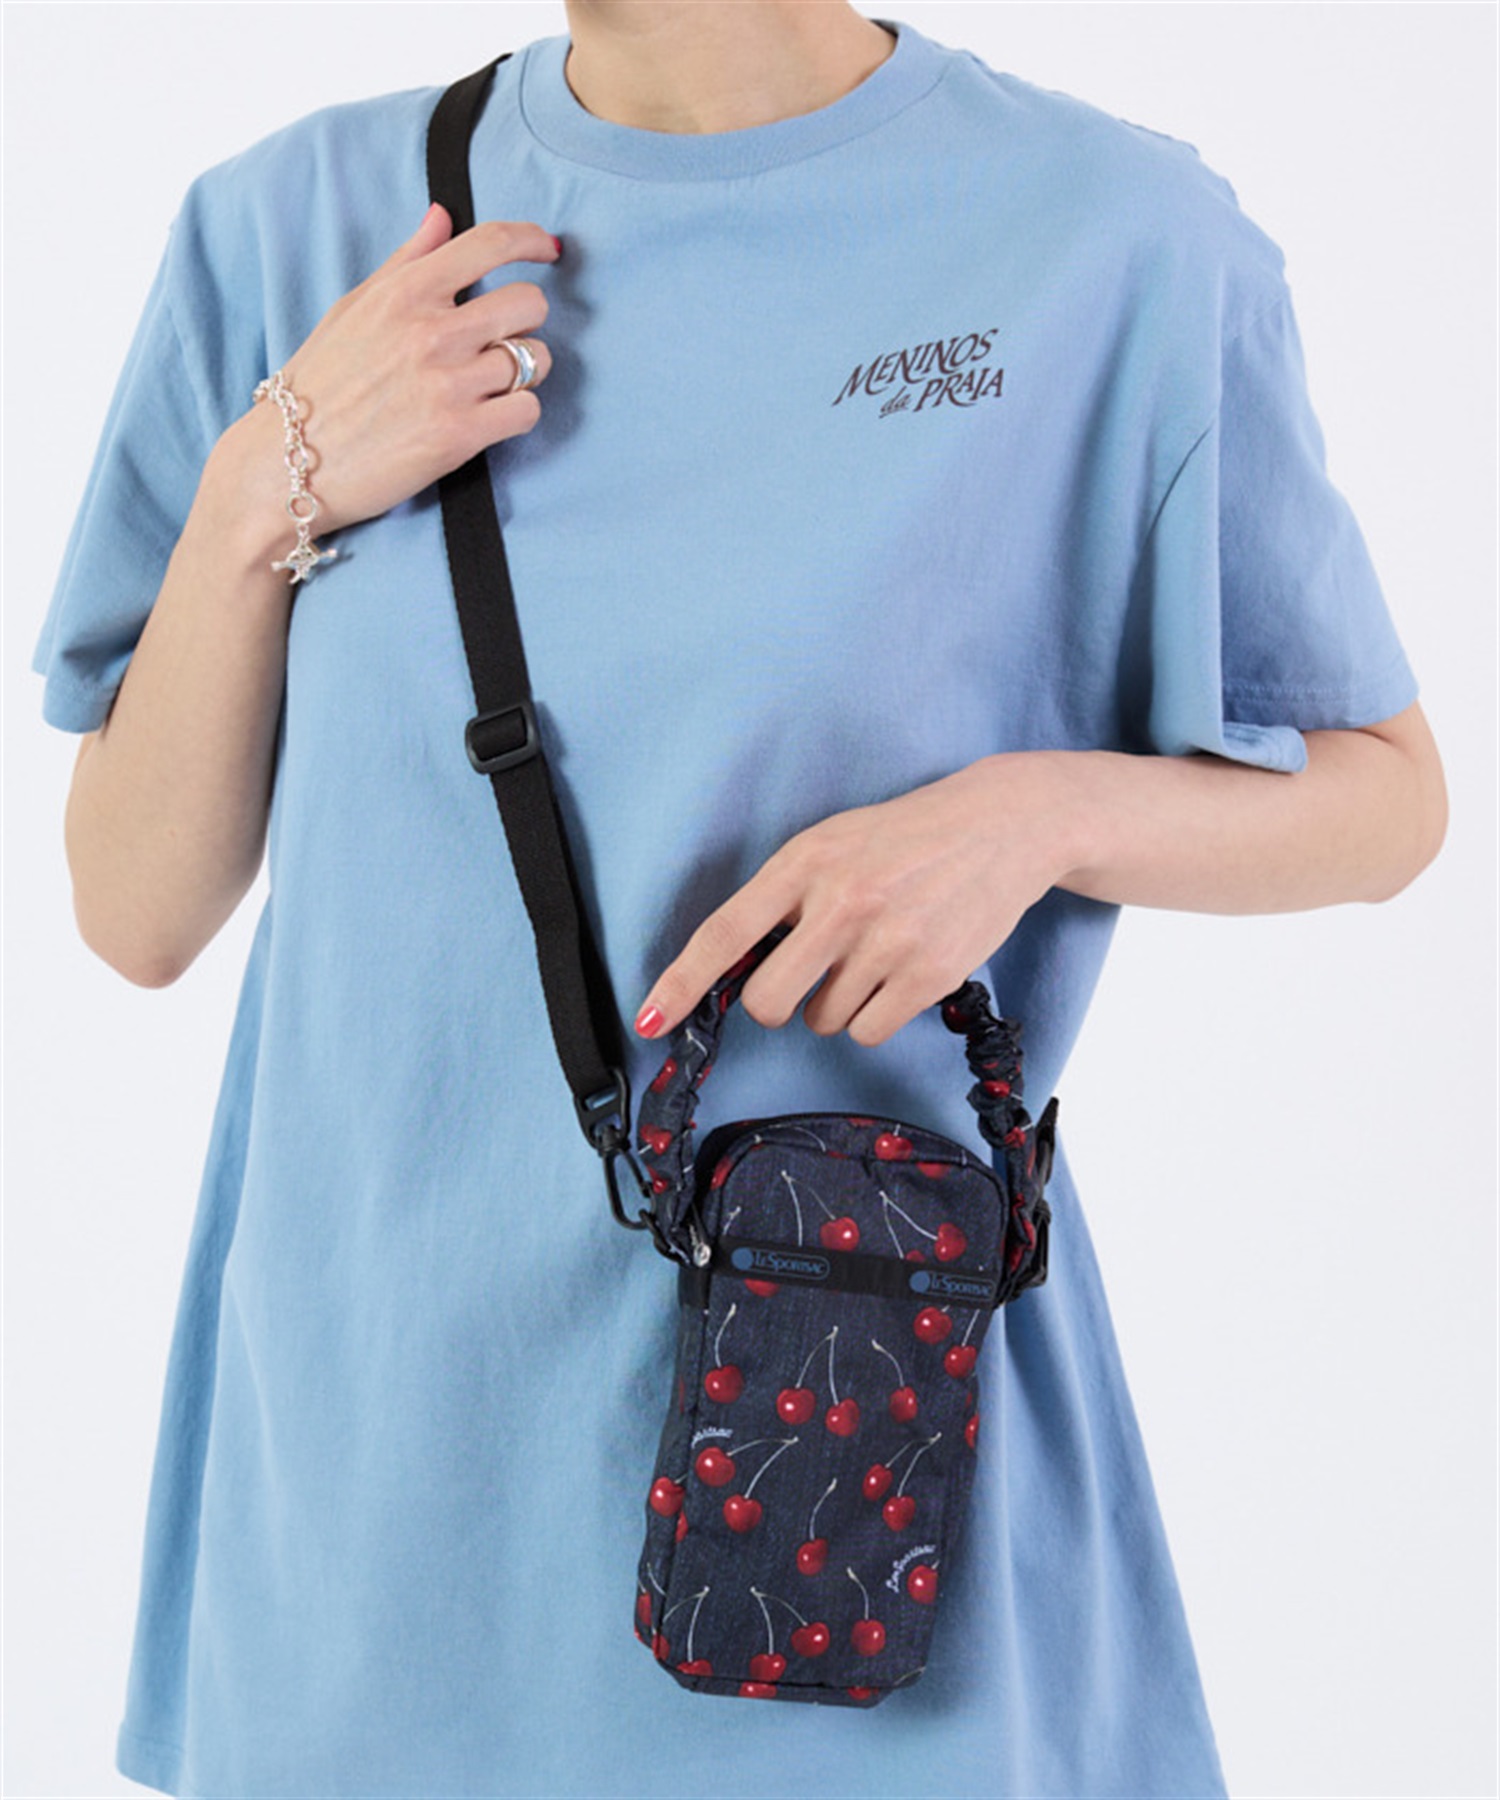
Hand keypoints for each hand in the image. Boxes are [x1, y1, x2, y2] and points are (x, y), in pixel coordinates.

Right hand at [232, 203, 560, 538]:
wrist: (288, 459)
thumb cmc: (321, 382)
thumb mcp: (354, 307)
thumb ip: (406, 261)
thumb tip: (442, 216)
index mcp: (406, 292)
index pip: (491, 244)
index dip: (532, 240)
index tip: (547, 249)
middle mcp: (431, 331)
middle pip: (529, 304)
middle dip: (527, 321)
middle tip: (505, 339)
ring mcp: (448, 384)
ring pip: (535, 360)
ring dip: (526, 372)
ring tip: (493, 385)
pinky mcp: (459, 435)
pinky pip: (528, 410)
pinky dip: (519, 414)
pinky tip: (493, 418)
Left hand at [634, 754, 1074, 1047]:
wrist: (1002, 825)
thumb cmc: (905, 837)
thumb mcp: (832, 842)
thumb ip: (783, 897)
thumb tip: (731, 967)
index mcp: (804, 863)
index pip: (724, 933)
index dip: (681, 983)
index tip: (650, 1020)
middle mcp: (840, 903)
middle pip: (768, 1002)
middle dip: (778, 1004)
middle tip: (806, 978)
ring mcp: (887, 941)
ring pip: (823, 1020)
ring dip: (837, 1003)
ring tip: (873, 954)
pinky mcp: (930, 973)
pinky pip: (870, 1030)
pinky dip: (876, 1016)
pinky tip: (898, 974)